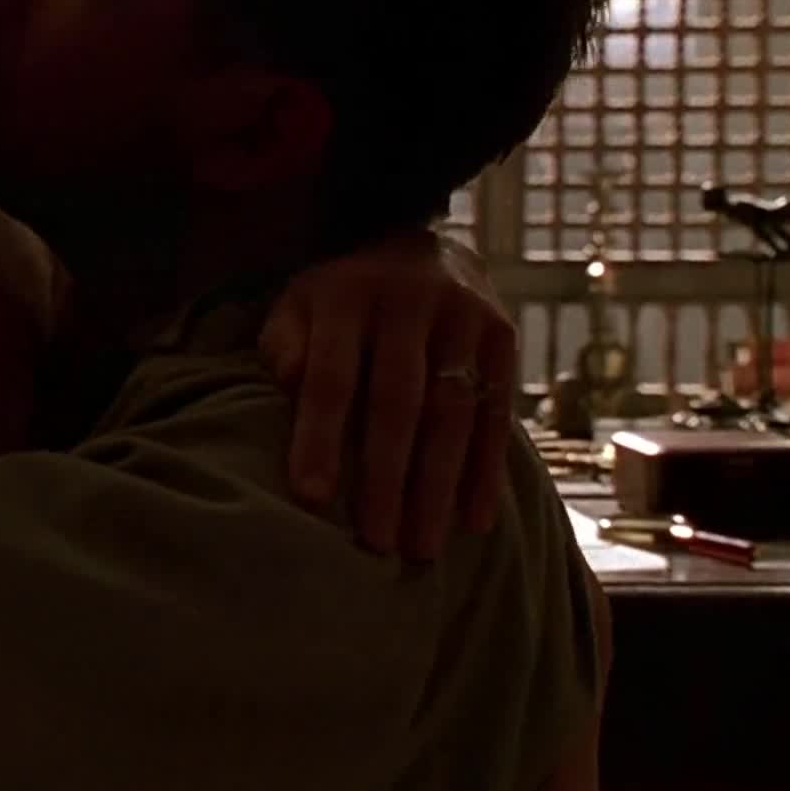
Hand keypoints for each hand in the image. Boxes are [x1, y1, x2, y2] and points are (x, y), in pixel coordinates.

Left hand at [258, 230, 516, 559]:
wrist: (416, 244)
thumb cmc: (340, 301)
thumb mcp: (299, 306)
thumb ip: (286, 347)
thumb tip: (286, 390)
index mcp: (348, 299)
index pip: (332, 376)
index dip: (320, 437)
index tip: (312, 499)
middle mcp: (410, 303)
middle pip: (400, 401)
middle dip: (387, 476)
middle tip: (377, 542)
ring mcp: (464, 318)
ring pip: (453, 412)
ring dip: (438, 485)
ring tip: (422, 547)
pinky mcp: (503, 335)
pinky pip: (496, 412)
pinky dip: (486, 470)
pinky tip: (475, 520)